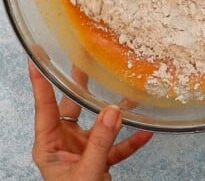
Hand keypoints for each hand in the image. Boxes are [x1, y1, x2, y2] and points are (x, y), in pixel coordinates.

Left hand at [28, 61, 151, 180]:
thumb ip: (100, 142)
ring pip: (99, 125)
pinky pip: (115, 147)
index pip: (44, 107)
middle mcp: (64, 144)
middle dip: (78, 86)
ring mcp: (82, 152)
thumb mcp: (87, 172)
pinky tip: (144, 133)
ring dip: (115, 114)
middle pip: (71, 108)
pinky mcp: (98, 162)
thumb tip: (114, 110)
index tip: (36, 59)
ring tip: (127, 95)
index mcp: (49, 145)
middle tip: (83, 61)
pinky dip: (130, 141)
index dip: (40, 82)